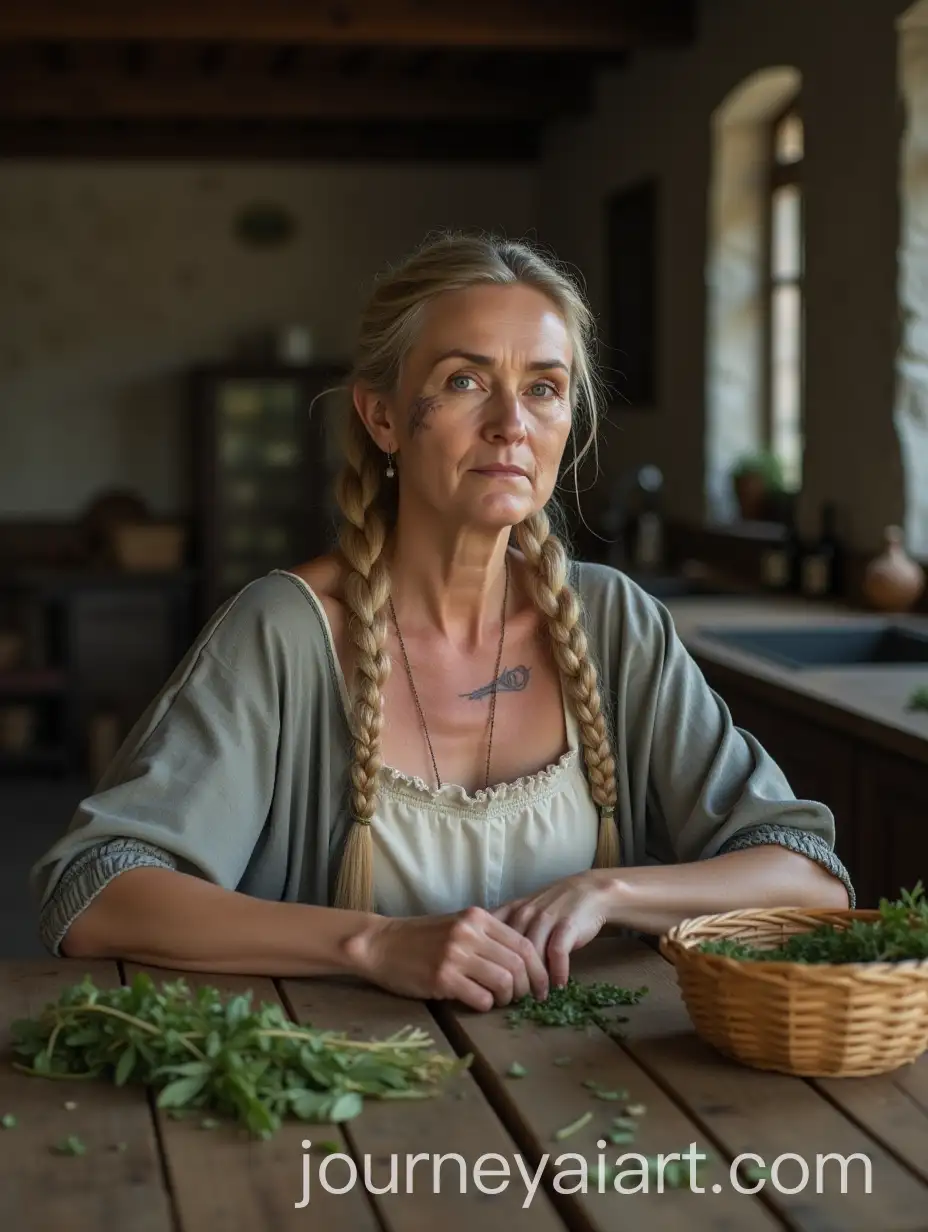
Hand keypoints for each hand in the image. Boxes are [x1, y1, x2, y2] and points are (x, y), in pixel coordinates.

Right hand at [344, 906, 549, 1011]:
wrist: (380, 944)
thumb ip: (488, 937)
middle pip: (518, 964)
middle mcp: (469, 932)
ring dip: (507, 998)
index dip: (539, 969)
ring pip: (504, 982)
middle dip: (529, 987)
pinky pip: (481, 998)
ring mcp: (455, 955)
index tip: (543, 986)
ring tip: (499, 1000)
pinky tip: (477, 1002)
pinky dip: (486, 1005)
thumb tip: (525, 964)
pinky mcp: (442, 978)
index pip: (524, 943)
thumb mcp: (458, 926)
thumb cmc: (421, 938)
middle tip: (525, 999)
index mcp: (477, 917)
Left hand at [492, 871, 613, 986]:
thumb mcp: (525, 913)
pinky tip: (559, 985)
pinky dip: (558, 972)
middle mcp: (524, 914)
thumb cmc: (553, 908)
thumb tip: (490, 964)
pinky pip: (557, 953)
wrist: (589, 891)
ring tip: (538, 997)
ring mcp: (545, 918)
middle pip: (510, 951)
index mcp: (510, 912)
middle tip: (516, 999)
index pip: (490, 939)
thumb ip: (507, 932)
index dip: (490, 965)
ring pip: (532, 955)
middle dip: (512, 978)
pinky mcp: (566, 925)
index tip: (495, 985)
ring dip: (535, 980)